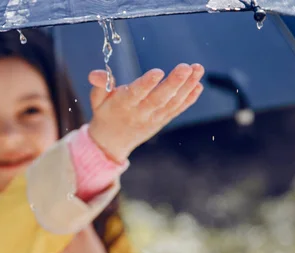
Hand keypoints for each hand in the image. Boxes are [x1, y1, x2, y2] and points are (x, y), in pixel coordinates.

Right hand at [88, 63, 204, 161]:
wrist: (112, 143)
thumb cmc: (105, 114)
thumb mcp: (97, 101)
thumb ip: (99, 86)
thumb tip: (96, 74)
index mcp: (122, 106)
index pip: (135, 94)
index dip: (146, 84)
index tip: (157, 71)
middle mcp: (140, 113)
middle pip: (158, 99)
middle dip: (173, 83)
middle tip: (185, 67)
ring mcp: (153, 118)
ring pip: (172, 103)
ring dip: (186, 87)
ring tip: (197, 69)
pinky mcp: (162, 121)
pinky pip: (177, 110)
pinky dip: (189, 99)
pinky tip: (198, 85)